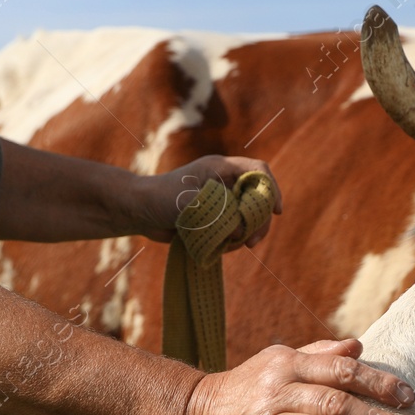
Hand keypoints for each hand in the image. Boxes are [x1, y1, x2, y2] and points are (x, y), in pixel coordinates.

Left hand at [136, 156, 282, 247]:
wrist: (139, 212)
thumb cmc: (160, 198)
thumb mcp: (191, 203)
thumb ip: (219, 214)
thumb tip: (241, 230)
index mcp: (221, 167)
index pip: (258, 170)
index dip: (271, 188)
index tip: (276, 210)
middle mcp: (225, 182)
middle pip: (258, 198)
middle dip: (259, 220)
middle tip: (252, 241)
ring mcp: (221, 200)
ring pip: (248, 216)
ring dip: (246, 233)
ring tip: (234, 246)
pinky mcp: (215, 218)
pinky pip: (234, 229)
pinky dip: (232, 240)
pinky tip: (221, 247)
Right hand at [185, 339, 414, 414]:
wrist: (196, 413)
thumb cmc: (250, 386)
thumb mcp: (279, 360)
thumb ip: (319, 355)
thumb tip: (359, 347)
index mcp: (289, 364)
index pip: (341, 369)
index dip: (378, 382)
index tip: (408, 397)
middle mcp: (278, 390)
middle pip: (334, 402)